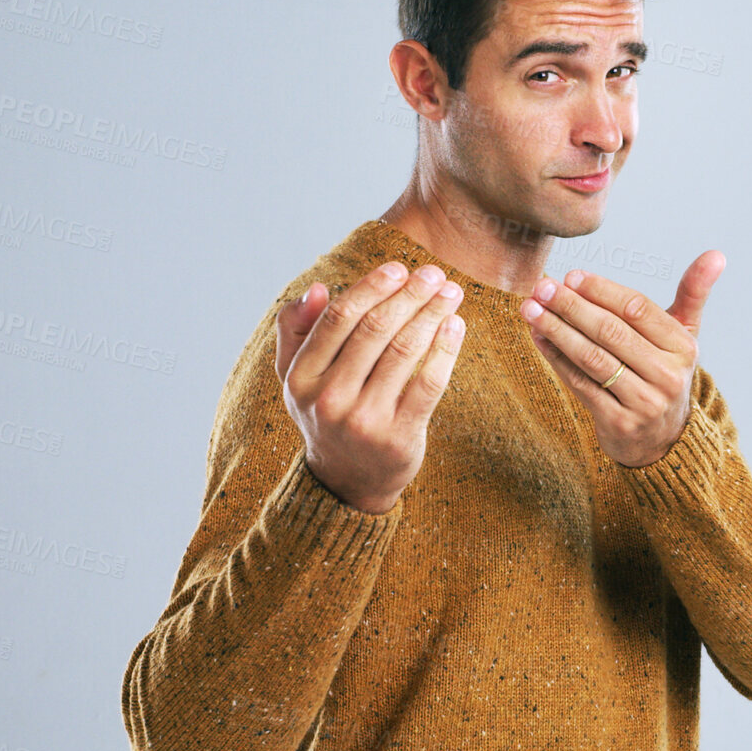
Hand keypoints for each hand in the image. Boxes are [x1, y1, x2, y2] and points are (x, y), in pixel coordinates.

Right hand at [275, 262, 465, 513]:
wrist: (347, 482)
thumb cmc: (326, 412)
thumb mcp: (297, 376)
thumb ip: (296, 328)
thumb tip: (318, 289)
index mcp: (300, 377)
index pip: (339, 318)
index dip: (372, 286)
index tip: (399, 268)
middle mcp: (329, 399)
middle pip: (376, 329)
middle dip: (409, 294)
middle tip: (433, 273)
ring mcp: (365, 420)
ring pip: (405, 351)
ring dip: (433, 313)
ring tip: (451, 292)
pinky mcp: (399, 436)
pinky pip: (429, 382)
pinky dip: (446, 348)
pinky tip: (456, 324)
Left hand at [520, 251, 724, 466]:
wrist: (663, 439)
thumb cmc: (665, 372)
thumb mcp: (684, 335)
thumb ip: (693, 293)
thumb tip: (717, 254)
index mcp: (683, 347)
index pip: (637, 309)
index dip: (602, 290)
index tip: (571, 275)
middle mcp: (668, 375)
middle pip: (611, 332)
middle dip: (571, 306)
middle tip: (542, 287)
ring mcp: (644, 402)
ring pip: (592, 358)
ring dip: (557, 330)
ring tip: (531, 308)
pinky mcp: (618, 422)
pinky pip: (581, 383)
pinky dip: (556, 358)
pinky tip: (538, 337)